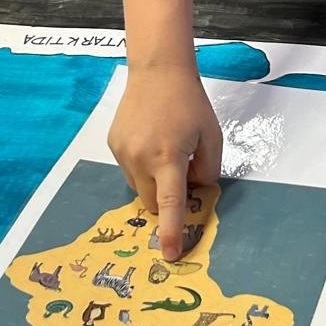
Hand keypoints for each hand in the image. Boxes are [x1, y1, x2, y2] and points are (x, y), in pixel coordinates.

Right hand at [108, 67, 222, 260]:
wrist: (157, 71)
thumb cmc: (189, 102)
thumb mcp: (212, 136)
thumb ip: (207, 170)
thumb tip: (194, 191)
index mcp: (168, 156)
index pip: (170, 204)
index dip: (171, 232)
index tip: (169, 254)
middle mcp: (140, 158)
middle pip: (153, 202)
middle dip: (168, 201)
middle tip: (183, 174)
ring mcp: (122, 153)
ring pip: (140, 189)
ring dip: (155, 184)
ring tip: (167, 151)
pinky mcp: (113, 146)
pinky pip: (130, 172)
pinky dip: (143, 169)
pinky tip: (152, 143)